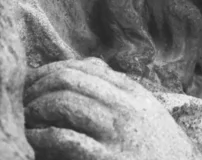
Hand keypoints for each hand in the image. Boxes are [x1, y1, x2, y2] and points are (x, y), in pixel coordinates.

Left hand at [24, 57, 200, 159]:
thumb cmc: (161, 147)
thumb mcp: (147, 109)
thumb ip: (122, 87)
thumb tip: (91, 66)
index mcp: (132, 92)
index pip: (86, 67)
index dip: (55, 70)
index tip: (37, 80)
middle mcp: (124, 106)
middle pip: (71, 79)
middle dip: (41, 85)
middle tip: (24, 98)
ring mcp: (116, 132)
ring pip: (66, 103)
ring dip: (37, 108)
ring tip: (26, 118)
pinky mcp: (107, 159)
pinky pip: (67, 139)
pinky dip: (42, 136)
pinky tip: (33, 139)